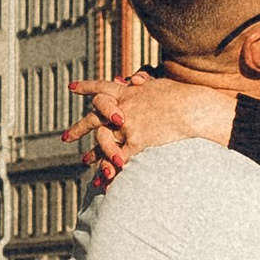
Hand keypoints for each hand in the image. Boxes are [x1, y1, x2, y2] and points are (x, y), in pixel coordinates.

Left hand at [70, 66, 237, 192]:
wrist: (194, 110)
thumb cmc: (183, 96)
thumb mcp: (160, 84)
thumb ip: (144, 84)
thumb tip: (134, 79)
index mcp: (127, 93)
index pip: (101, 88)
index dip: (86, 87)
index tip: (72, 88)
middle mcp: (122, 110)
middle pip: (93, 119)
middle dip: (78, 128)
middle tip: (65, 137)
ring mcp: (127, 128)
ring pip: (101, 142)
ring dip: (92, 154)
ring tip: (84, 162)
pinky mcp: (136, 144)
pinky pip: (117, 160)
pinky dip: (109, 171)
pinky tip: (102, 181)